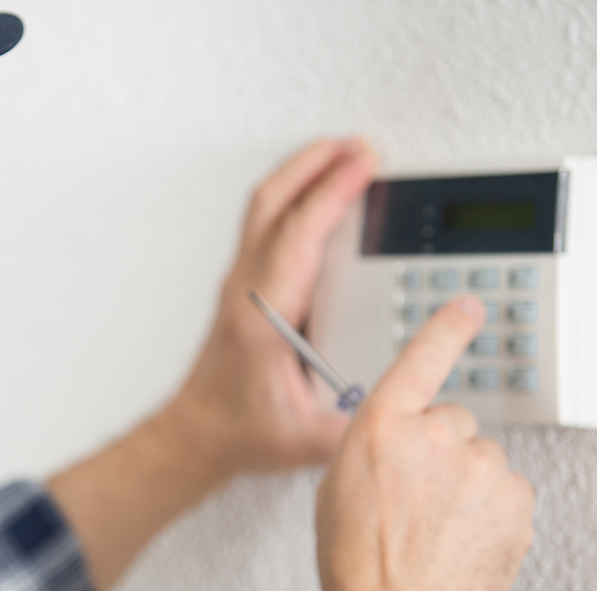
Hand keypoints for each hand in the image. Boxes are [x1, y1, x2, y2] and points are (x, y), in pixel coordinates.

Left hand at [47, 139, 375, 590]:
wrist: (196, 434)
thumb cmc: (239, 432)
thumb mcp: (304, 440)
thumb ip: (353, 428)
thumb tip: (400, 410)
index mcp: (263, 315)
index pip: (298, 236)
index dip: (331, 195)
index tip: (363, 165)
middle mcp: (247, 290)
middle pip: (272, 203)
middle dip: (314, 164)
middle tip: (358, 144)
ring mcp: (242, 284)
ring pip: (265, 208)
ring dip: (302, 174)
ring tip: (343, 154)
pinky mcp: (245, 288)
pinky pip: (268, 224)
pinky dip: (296, 197)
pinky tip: (320, 197)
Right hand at [312, 296, 535, 590]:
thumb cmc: (356, 562)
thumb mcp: (337, 487)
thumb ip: (374, 447)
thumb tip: (400, 444)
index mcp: (381, 427)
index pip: (421, 359)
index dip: (446, 328)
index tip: (468, 307)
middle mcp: (434, 436)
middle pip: (452, 422)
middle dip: (440, 452)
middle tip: (419, 498)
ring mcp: (480, 467)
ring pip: (481, 460)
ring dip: (466, 484)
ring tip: (437, 529)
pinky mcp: (515, 500)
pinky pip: (507, 491)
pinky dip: (491, 512)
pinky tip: (462, 540)